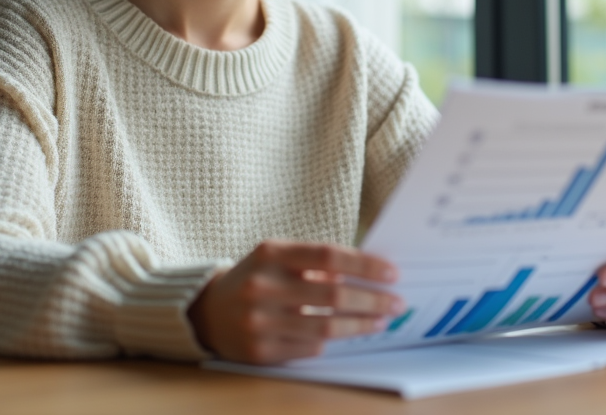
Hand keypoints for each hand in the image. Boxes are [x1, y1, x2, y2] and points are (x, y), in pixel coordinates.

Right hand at [187, 240, 403, 364]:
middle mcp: (262, 286)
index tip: (392, 273)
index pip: (328, 255)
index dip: (365, 264)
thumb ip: (316, 262)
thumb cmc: (256, 279)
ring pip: (326, 326)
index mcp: (270, 254)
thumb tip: (368, 273)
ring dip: (361, 324)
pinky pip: (310, 347)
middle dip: (373, 299)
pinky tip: (346, 332)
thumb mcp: (278, 258)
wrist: (208, 312)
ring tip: (381, 320)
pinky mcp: (261, 351)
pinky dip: (331, 340)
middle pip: (333, 293)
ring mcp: (260, 321)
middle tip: (397, 302)